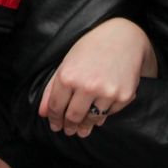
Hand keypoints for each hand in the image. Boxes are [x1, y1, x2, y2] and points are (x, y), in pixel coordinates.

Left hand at [39, 17, 157, 137]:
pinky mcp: (124, 96)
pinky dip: (104, 115)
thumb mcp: (67, 63)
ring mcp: (107, 92)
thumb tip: (43, 113)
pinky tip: (100, 112)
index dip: (55, 119)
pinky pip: (109, 114)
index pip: (56, 107)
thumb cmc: (91, 48)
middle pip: (73, 117)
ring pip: (92, 119)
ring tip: (83, 128)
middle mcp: (87, 86)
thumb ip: (52, 89)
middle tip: (69, 130)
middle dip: (69, 126)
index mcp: (68, 76)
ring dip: (86, 125)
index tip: (55, 125)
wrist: (123, 37)